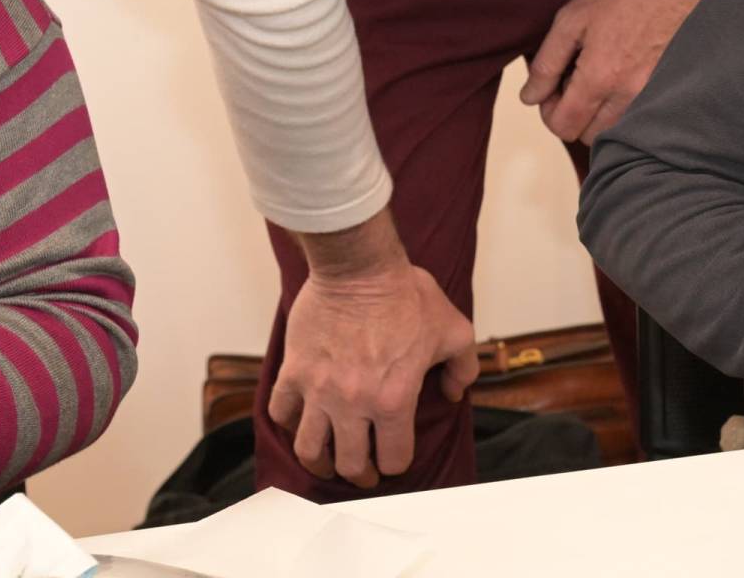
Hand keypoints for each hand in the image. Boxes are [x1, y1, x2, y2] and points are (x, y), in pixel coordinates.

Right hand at [269, 213, 479, 487]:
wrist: (359, 267)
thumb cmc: (405, 295)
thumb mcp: (453, 329)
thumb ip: (463, 367)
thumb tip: (455, 392)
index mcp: (394, 399)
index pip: (394, 457)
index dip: (398, 463)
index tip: (396, 458)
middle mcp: (353, 403)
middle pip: (350, 464)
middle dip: (361, 475)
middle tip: (364, 473)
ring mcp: (319, 390)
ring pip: (310, 449)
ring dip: (321, 461)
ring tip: (328, 460)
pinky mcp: (294, 371)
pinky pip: (281, 412)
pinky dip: (290, 422)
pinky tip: (301, 420)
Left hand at [520, 0, 719, 144]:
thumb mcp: (572, 19)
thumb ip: (546, 63)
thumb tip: (530, 96)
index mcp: (599, 79)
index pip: (563, 127)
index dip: (548, 111)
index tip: (552, 87)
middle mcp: (627, 95)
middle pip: (588, 136)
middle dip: (573, 114)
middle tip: (573, 78)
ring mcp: (651, 94)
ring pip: (614, 129)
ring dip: (598, 112)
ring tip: (598, 75)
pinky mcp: (667, 87)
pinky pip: (636, 114)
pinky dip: (621, 105)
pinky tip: (621, 73)